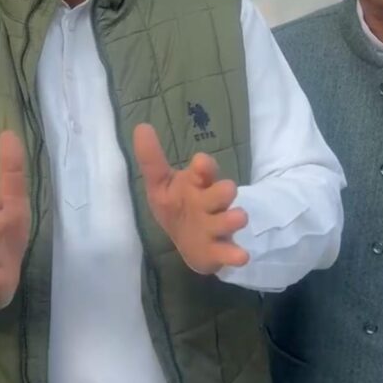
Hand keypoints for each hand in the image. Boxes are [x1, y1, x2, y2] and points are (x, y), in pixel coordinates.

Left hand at [133, 123, 248, 273]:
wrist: (189, 243)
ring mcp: (216, 226)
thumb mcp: (160, 183)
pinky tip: (240, 256)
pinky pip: (231, 252)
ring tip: (236, 219)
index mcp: (196, 183)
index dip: (204, 166)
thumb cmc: (177, 205)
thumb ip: (152, 159)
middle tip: (221, 193)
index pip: (204, 169)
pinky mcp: (219, 250)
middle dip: (222, 192)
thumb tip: (141, 126)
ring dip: (232, 219)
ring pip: (231, 219)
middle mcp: (209, 202)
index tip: (200, 163)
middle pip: (224, 191)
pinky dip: (235, 254)